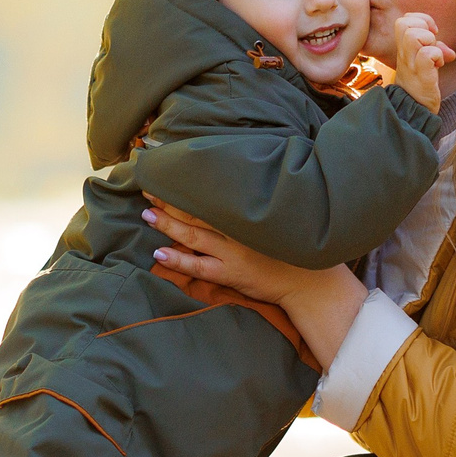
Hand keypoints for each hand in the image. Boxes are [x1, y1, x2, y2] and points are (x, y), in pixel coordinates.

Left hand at [144, 203, 318, 303]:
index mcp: (246, 215)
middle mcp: (236, 231)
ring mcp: (232, 253)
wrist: (308, 282)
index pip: (210, 196)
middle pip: (196, 213)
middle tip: (147, 189)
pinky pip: (199, 266)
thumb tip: (231, 192)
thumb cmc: (291, 250)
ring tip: (147, 214)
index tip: (168, 174)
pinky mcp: (231, 273)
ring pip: (193, 236)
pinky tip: (160, 252)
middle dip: (169, 201)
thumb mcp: (275, 221)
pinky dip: (178, 259)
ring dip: (168, 224)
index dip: (187, 186)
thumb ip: (253, 208)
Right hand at [382, 12, 454, 112]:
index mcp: (403, 48)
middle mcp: (403, 54)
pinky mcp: (421, 74)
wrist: (414, 110)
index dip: (421, 20)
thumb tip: (450, 52)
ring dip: (430, 41)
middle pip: (404, 23)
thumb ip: (435, 51)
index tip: (432, 32)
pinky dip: (437, 56)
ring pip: (414, 35)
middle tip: (432, 43)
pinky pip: (427, 54)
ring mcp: (410, 64)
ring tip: (434, 54)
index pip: (404, 19)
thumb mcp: (423, 63)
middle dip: (424, 27)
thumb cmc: (420, 85)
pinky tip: (438, 66)